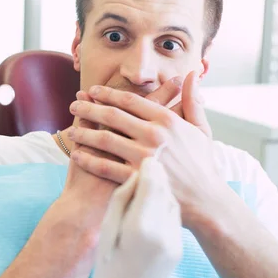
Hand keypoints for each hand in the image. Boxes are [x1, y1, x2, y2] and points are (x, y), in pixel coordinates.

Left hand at [68, 72, 225, 226]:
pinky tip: (76, 155)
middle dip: (89, 108)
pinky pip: (105, 167)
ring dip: (84, 132)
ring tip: (70, 129)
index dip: (108, 94)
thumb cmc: (202, 165)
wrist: (207, 202)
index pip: (131, 101)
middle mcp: (154, 136)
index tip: (92, 90)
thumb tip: (191, 74)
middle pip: (113, 116)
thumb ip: (193, 101)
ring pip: (105, 139)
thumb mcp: (202, 129)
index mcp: (168, 121)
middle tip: (74, 105)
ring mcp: (144, 158)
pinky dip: (89, 160)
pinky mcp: (136, 179)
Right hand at [84, 157, 181, 277]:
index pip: (151, 181)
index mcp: (140, 224)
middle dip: (157, 169)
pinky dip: (166, 202)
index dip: (147, 163)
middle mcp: (161, 231)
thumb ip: (123, 196)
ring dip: (163, 185)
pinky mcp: (179, 246)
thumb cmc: (107, 260)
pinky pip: (174, 215)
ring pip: (171, 199)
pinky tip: (156, 201)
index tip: (142, 151)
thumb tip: (137, 171)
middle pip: (164, 187)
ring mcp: (173, 240)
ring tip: (153, 175)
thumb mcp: (108, 225)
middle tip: (150, 153)